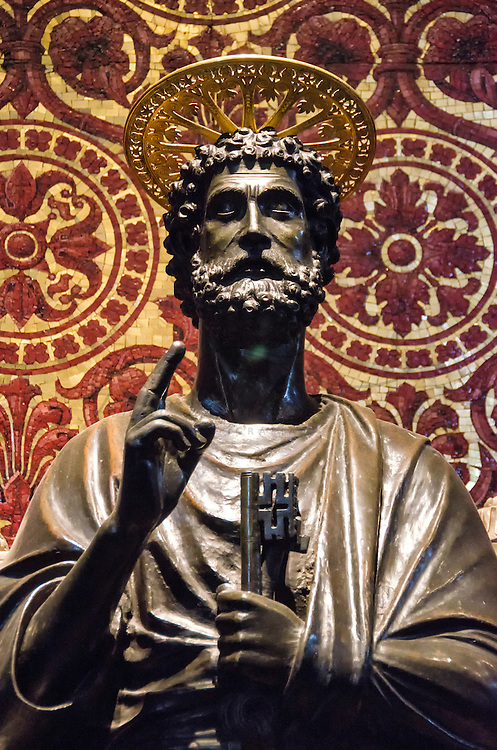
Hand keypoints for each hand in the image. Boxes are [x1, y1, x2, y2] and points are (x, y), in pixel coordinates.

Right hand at [114, 342, 214, 536]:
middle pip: (150, 389)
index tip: (178, 348)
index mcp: (151, 430)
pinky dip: (178, 434)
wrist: (142, 517)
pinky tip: (185, 450)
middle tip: (179, 344)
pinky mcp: (134, 445)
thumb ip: (197, 443)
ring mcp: (134, 436)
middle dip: (165, 366)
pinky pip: (159, 425)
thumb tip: (209, 422)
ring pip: (162, 412)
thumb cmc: (159, 492)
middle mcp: (139, 428)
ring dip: (185, 428)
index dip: (166, 370)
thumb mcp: (186, 463)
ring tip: (192, 448)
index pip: (158, 394)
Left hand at [216, 587, 303, 687]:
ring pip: (222, 642)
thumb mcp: (272, 608)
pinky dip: (230, 663)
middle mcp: (246, 618)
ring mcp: (244, 639)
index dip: (224, 606)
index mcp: (254, 603)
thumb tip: (220, 590)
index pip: (223, 598)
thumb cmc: (288, 630)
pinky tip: (241, 662)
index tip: (231, 612)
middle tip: (238, 635)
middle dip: (226, 628)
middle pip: (219, 620)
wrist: (304, 656)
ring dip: (229, 647)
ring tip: (242, 650)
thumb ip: (248, 601)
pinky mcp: (244, 659)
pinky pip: (225, 660)